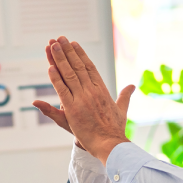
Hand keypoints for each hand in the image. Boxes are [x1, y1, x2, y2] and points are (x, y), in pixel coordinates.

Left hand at [31, 37, 134, 161]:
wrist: (109, 144)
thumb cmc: (114, 129)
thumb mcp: (120, 109)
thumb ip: (124, 96)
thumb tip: (132, 86)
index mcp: (102, 89)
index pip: (89, 67)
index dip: (80, 54)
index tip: (73, 44)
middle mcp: (92, 91)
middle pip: (78, 66)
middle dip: (67, 51)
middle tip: (59, 38)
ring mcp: (82, 99)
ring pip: (69, 74)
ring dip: (59, 59)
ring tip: (52, 45)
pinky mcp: (72, 109)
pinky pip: (62, 90)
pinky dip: (55, 78)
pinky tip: (50, 67)